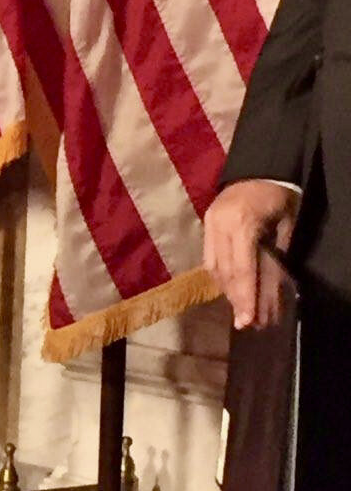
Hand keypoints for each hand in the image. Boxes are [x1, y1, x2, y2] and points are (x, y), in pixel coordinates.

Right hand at [203, 179, 297, 328]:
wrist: (261, 168)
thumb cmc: (280, 198)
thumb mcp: (285, 228)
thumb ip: (274, 258)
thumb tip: (268, 295)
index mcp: (242, 223)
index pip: (242, 269)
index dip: (245, 297)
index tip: (247, 320)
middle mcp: (220, 224)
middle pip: (224, 271)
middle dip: (235, 299)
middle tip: (244, 322)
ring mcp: (209, 222)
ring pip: (213, 266)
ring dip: (225, 289)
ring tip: (239, 307)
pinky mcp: (205, 222)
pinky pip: (209, 256)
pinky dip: (219, 274)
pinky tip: (229, 286)